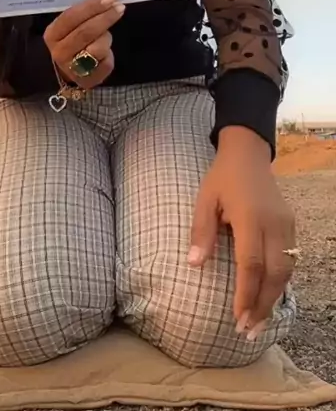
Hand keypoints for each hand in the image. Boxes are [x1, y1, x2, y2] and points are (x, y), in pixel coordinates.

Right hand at [43, 0, 124, 89]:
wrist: (69, 72)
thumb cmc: (72, 42)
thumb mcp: (70, 27)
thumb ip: (82, 14)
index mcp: (52, 34)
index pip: (72, 16)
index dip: (92, 6)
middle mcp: (59, 52)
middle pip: (86, 31)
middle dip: (105, 17)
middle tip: (120, 7)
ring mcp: (72, 68)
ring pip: (98, 47)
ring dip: (106, 38)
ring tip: (105, 36)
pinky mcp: (88, 79)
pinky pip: (106, 62)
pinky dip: (109, 54)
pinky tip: (104, 53)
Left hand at [189, 126, 295, 338]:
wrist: (248, 154)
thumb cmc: (222, 178)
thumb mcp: (204, 199)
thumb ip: (201, 231)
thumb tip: (194, 264)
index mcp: (250, 218)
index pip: (251, 264)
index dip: (246, 294)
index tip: (238, 318)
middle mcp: (273, 224)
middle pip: (274, 273)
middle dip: (262, 305)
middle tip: (249, 331)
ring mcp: (286, 225)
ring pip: (286, 270)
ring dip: (274, 297)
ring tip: (258, 321)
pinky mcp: (291, 225)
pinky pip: (290, 260)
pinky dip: (280, 282)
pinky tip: (269, 296)